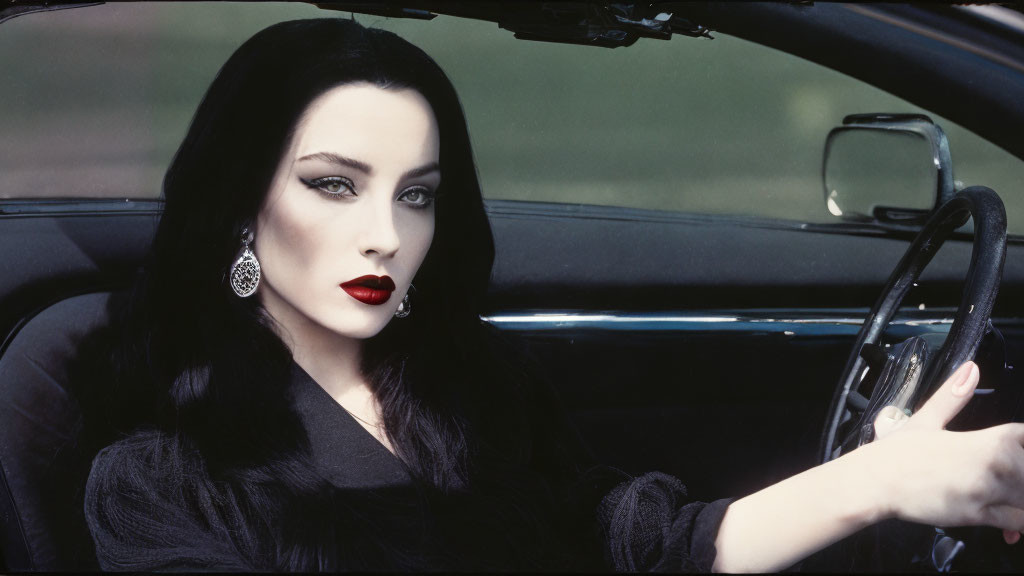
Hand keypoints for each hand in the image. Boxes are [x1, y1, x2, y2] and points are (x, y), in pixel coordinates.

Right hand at [865, 361, 1023, 543]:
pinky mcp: (978, 515)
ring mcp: (988, 490)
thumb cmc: (897, 453)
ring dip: (1023, 500)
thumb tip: (971, 368)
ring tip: (1012, 501)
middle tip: (1012, 481)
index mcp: (990, 439)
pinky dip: (1019, 526)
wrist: (874, 481)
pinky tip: (1010, 527)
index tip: (1016, 455)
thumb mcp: (927, 419)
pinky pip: (1018, 523)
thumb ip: (954, 396)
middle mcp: (996, 463)